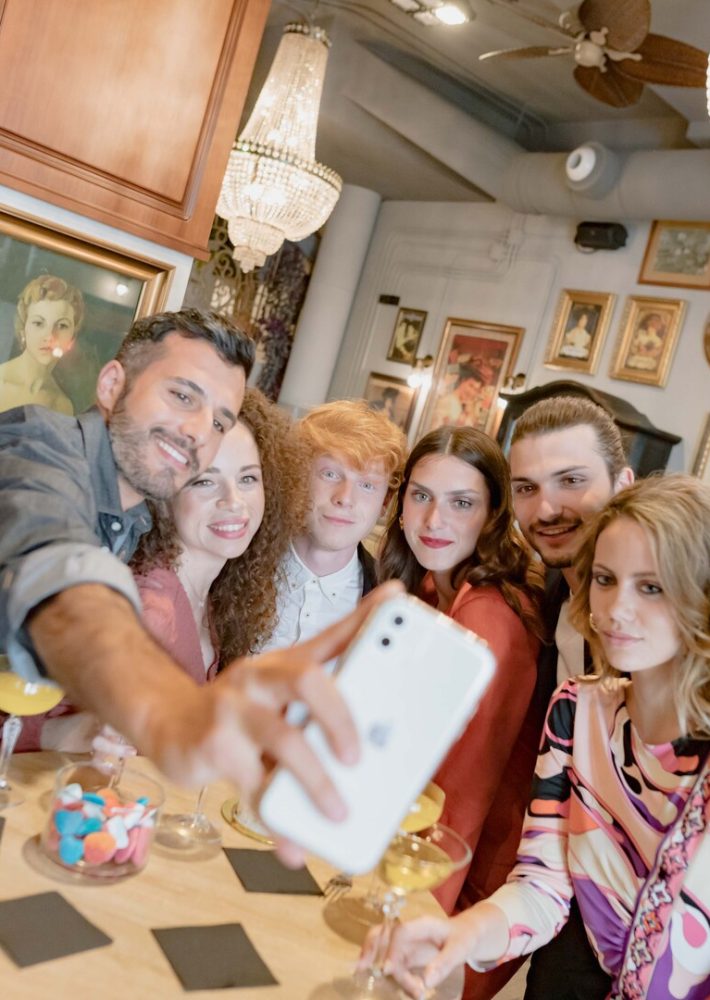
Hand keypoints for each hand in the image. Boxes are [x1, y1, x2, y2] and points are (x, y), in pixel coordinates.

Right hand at [140, 581, 403, 863]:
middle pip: (306, 678)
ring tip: (339, 812)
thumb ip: (336, 655)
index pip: (331, 638)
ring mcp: (233, 710)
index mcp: (284, 662)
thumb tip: (389, 606)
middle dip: (340, 716)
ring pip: (282, 739)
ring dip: (316, 780)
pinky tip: (295, 847)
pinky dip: (278, 824)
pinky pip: (252, 789)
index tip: (398, 606)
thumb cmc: (243, 704)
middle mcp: (259, 676)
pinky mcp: (212, 748)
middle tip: (359, 757)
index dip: (365, 621)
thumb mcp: (284, 679)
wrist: (169, 722)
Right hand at [357, 902, 507, 998]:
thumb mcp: (460, 949)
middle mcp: (408, 932)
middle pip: (381, 935)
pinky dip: (399, 980)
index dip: (390, 949)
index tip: (388, 970)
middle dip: (369, 950)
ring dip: (393, 975)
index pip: (398, 933)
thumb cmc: (463, 937)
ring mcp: (405, 944)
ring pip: (385, 955)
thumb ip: (444, 963)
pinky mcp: (406, 956)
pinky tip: (412, 991)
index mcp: (420, 925)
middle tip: (361, 970)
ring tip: (416, 992)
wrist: (467, 935)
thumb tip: (426, 981)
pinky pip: (395, 966)